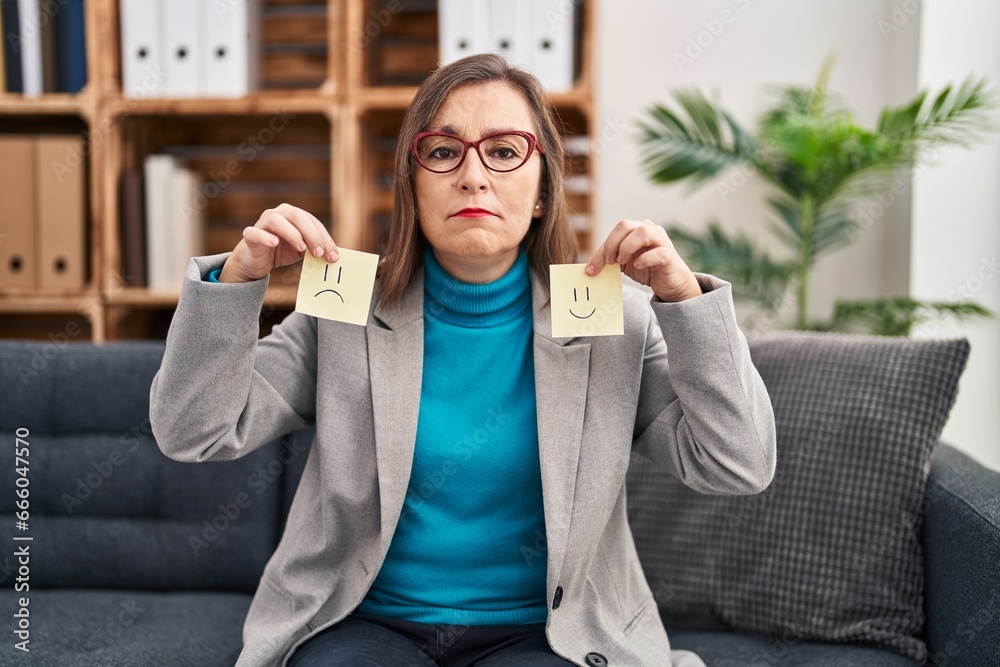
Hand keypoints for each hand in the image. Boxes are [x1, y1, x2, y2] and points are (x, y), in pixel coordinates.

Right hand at [219, 204, 338, 282]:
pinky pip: (254, 233)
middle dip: (312, 235)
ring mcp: (262, 223)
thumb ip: (315, 249)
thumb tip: (335, 256)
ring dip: (292, 234)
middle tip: (320, 253)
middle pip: (297, 216)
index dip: (325, 238)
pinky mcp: (250, 235)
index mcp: (294, 215)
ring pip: (277, 220)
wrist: (255, 262)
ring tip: (301, 248)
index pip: (313, 222)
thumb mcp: (302, 250)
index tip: (333, 256)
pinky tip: (274, 243)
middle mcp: (278, 214)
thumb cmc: (280, 251)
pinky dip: (265, 237)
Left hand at [586, 219, 701, 301]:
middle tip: (610, 262)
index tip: (591, 269)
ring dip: (627, 247)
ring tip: (623, 262)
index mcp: (637, 230)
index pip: (615, 232)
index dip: (601, 249)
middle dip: (612, 244)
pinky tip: (638, 266)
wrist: (672, 284)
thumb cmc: (648, 270)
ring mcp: (662, 242)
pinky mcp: (670, 257)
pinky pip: (658, 253)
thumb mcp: (625, 264)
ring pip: (643, 232)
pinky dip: (645, 259)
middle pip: (625, 225)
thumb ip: (610, 260)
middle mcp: (650, 231)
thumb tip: (589, 267)